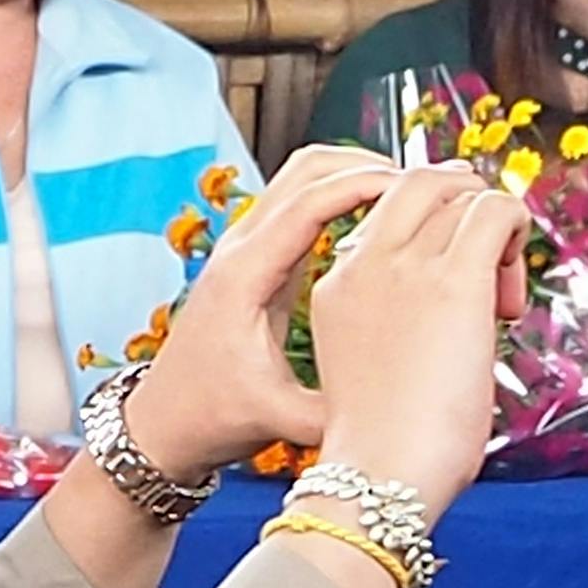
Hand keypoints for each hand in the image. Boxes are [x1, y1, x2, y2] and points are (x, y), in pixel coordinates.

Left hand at [116, 144, 398, 476]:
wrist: (162, 422)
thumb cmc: (210, 417)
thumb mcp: (279, 418)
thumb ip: (336, 411)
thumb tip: (398, 404)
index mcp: (244, 277)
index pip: (309, 205)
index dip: (367, 186)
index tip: (419, 187)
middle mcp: (239, 251)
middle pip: (305, 170)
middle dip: (367, 165)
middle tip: (425, 185)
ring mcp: (243, 249)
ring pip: (301, 178)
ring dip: (353, 174)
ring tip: (410, 197)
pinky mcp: (254, 259)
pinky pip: (300, 204)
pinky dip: (340, 197)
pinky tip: (380, 224)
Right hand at [302, 167, 532, 515]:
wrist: (377, 476)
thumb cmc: (381, 445)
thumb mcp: (367, 362)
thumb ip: (392, 319)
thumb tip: (450, 304)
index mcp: (336, 283)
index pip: (387, 211)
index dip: (433, 227)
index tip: (453, 276)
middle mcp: (365, 263)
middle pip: (421, 181)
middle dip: (464, 203)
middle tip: (488, 256)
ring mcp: (407, 267)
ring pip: (464, 193)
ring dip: (496, 230)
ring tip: (500, 295)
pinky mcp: (454, 281)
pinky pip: (497, 210)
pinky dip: (517, 229)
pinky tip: (510, 288)